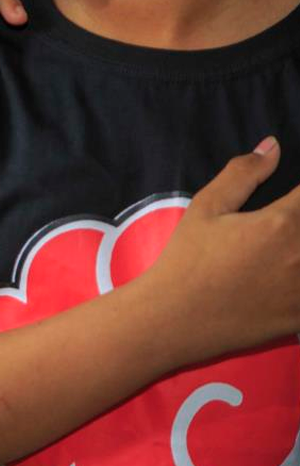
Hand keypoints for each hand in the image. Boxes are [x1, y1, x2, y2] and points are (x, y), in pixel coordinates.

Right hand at [145, 137, 299, 365]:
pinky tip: (288, 275)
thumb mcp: (206, 208)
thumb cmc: (187, 260)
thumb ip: (242, 173)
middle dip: (299, 220)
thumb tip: (273, 146)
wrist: (177, 318)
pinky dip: (299, 279)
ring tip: (287, 247)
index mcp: (283, 222)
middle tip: (287, 224)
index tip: (293, 199)